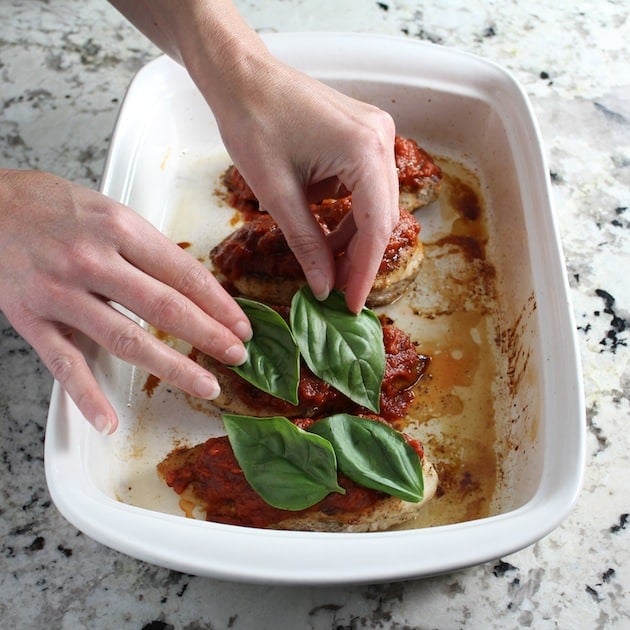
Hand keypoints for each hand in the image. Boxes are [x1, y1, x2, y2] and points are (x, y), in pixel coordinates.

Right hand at [0, 170, 250, 433]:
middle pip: (163, 307)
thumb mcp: (111, 212)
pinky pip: (64, 363)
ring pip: (125, 339)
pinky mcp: (31, 319)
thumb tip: (192, 287)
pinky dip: (87, 396)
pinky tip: (109, 421)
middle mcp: (93, 260)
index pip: (183, 274)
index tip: (241, 326)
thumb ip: (148, 250)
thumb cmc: (55, 207)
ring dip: (171, 367)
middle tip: (237, 356)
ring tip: (206, 385)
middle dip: (208, 336)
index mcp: (120, 229)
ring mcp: (61, 292)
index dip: (218, 304)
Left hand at [212, 58, 399, 312]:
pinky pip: (364, 185)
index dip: (365, 271)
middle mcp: (381, 139)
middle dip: (360, 257)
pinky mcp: (363, 134)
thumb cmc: (253, 123)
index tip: (353, 304)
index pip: (377, 227)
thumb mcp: (278, 193)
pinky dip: (346, 212)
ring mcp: (376, 134)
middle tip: (339, 291)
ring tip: (328, 266)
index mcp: (364, 151)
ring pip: (374, 203)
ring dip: (352, 237)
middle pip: (382, 216)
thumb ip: (307, 243)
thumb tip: (324, 286)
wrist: (241, 77)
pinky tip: (326, 231)